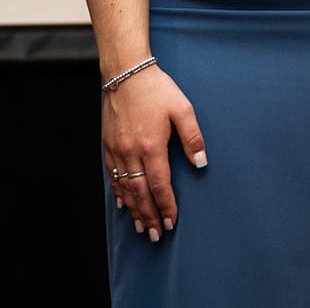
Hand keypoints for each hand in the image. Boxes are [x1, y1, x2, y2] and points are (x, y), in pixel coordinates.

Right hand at [101, 65, 206, 241]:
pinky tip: (123, 203)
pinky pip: (113, 175)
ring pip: (125, 188)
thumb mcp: (182, 109)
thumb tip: (201, 164)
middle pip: (140, 193)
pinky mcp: (108, 145)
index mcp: (152, 145)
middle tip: (156, 235)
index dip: (166, 205)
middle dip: (149, 216)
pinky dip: (119, 192)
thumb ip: (193, 137)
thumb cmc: (158, 89)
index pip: (159, 185)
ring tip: (141, 227)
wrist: (126, 74)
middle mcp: (131, 152)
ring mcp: (117, 150)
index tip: (172, 222)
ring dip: (134, 210)